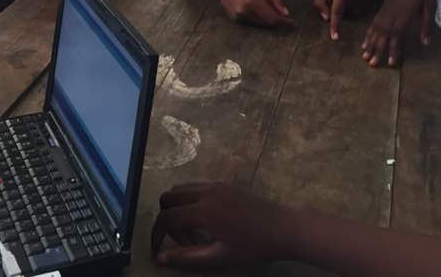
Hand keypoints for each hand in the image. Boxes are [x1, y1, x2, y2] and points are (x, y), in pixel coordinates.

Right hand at [152, 183, 296, 268]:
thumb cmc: (254, 246)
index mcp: (204, 211)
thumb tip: (161, 257)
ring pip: (181, 189)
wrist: (284, 227)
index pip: (167, 217)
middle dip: (166, 219)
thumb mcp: (220, 257)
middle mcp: (206, 191)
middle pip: (169, 197)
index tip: (157, 249)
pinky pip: (195, 187)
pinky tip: (206, 220)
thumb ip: (188, 257)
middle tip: (181, 240)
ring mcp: (215, 184)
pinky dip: (190, 201)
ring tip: (194, 231)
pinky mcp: (224, 183)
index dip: (156, 233)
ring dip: (178, 208)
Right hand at [213, 0, 293, 28]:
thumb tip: (285, 14)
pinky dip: (256, 18)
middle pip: (266, 23)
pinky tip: (255, 8)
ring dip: (266, 20)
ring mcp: (236, 15)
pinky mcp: (232, 17)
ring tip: (268, 9)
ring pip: (258, 23)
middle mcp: (244, 11)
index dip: (283, 22)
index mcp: (253, 1)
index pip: (272, 18)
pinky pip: (249, 22)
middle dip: (276, 21)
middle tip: (284, 17)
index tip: (292, 24)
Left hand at [314, 0, 371, 40]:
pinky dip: (355, 3)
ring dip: (348, 6)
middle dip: (339, 7)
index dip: (335, 25)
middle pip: (345, 12)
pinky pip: (361, 6)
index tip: (335, 37)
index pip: (337, 12)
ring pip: (354, 10)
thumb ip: (320, 3)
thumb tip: (326, 19)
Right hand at [361, 0, 434, 67]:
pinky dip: (369, 32)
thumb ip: (426, 25)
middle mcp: (393, 14)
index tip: (390, 63)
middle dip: (377, 50)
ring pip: (376, 29)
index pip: (397, 35)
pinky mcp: (384, 7)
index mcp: (405, 15)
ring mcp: (386, 10)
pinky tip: (366, 39)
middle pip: (383, 35)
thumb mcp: (430, 6)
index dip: (393, 50)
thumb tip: (425, 42)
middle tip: (371, 64)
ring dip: (369, 43)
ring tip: (364, 55)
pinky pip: (374, 22)